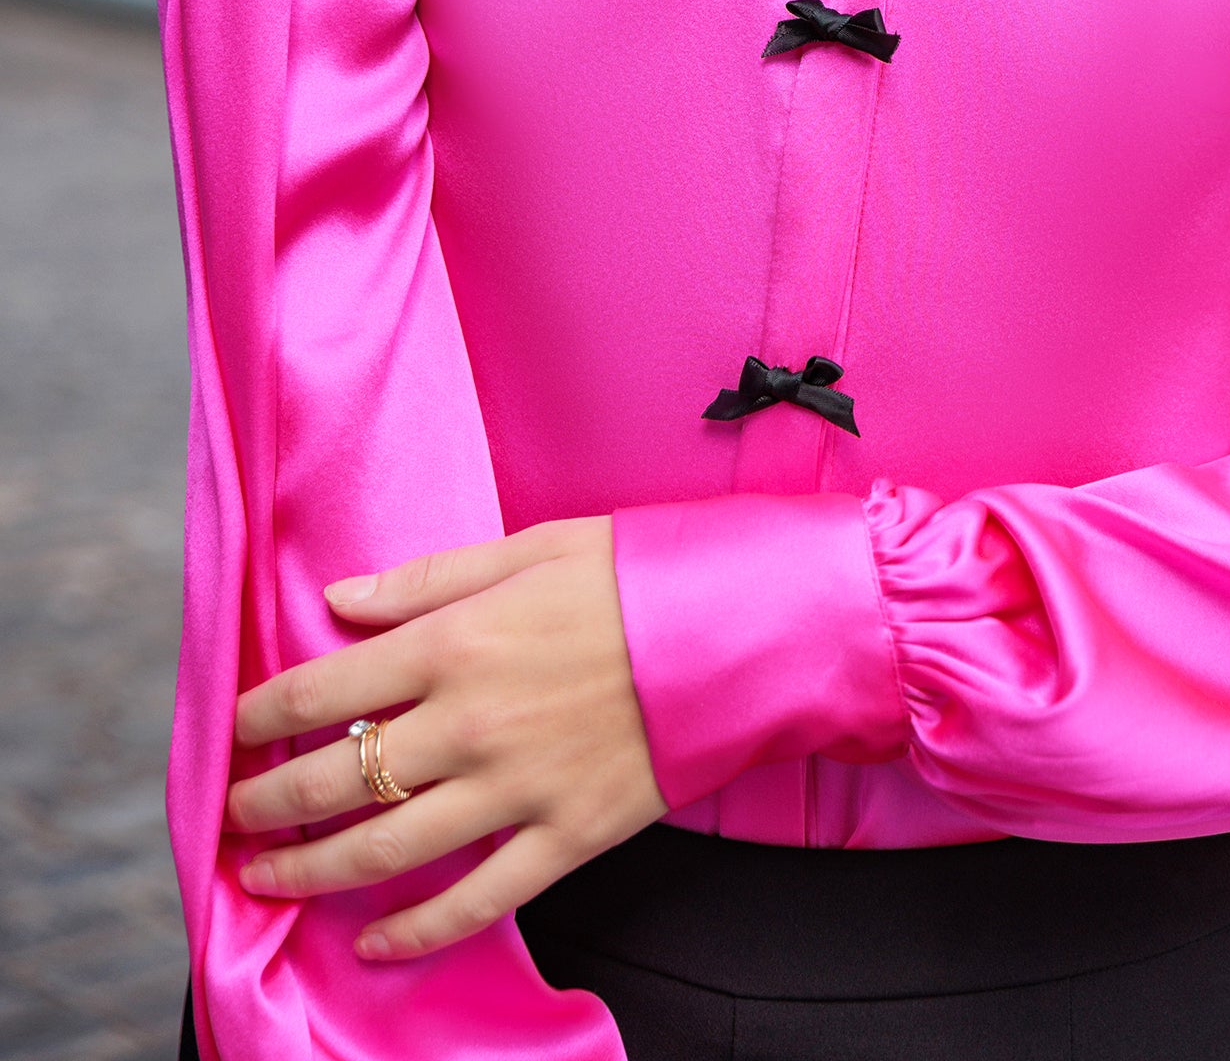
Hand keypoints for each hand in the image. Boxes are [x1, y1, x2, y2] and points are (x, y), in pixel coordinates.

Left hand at [225, 517, 666, 962]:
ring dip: (313, 870)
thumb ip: (426, 579)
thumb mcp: (529, 546)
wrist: (736, 627)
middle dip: (270, 803)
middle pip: (337, 777)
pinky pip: (476, 902)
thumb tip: (341, 599)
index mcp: (455, 640)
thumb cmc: (633, 575)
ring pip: (386, 848)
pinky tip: (376, 941)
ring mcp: (516, 788)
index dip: (263, 715)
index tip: (236, 729)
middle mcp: (470, 721)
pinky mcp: (565, 838)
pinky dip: (417, 931)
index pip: (325, 688)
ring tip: (268, 877)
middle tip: (235, 815)